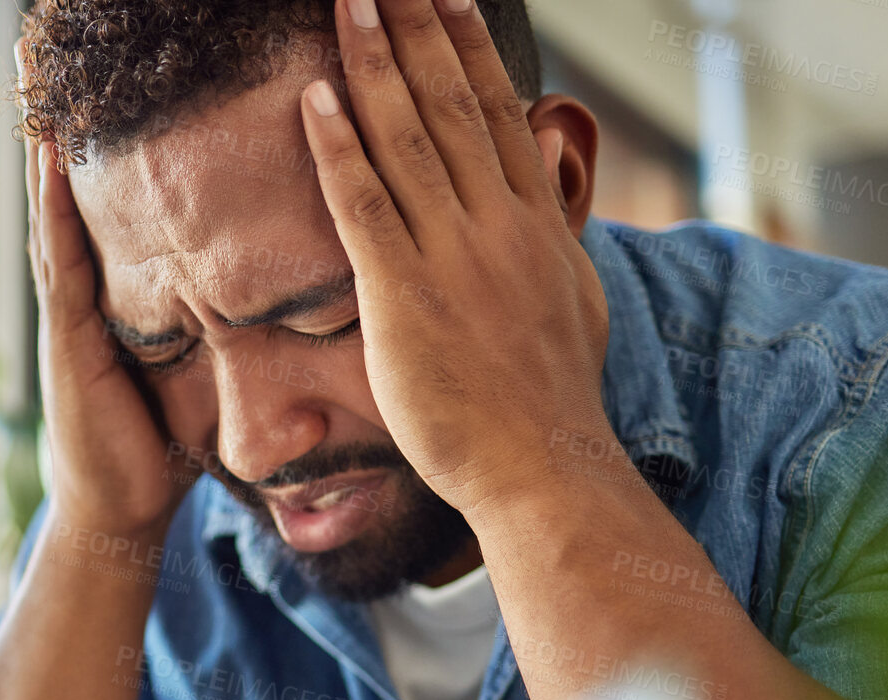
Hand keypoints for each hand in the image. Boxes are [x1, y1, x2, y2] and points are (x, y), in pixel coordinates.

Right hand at [19, 45, 197, 538]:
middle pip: (81, 183)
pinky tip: (48, 152)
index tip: (127, 70)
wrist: (123, 509)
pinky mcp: (70, 338)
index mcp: (127, 291)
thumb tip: (301, 298)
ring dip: (45, 138)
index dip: (120, 136)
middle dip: (67, 113)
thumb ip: (233, 328)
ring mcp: (74, 310)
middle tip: (50, 39)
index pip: (125, 199)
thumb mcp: (205, 369)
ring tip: (34, 68)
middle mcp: (93, 288)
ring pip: (60, 204)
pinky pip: (61, 259)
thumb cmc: (164, 443)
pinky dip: (53, 204)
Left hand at [298, 0, 613, 515]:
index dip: (469, 49)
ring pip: (410, 139)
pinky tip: (314, 100)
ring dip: (373, 64)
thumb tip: (545, 196)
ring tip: (347, 5)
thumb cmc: (549, 399)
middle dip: (416, 31)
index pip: (498, 113)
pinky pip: (366, 207)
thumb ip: (551, 240)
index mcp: (535, 223)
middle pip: (453, 104)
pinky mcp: (405, 297)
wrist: (543, 466)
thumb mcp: (572, 300)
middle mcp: (498, 225)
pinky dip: (339, 149)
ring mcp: (453, 257)